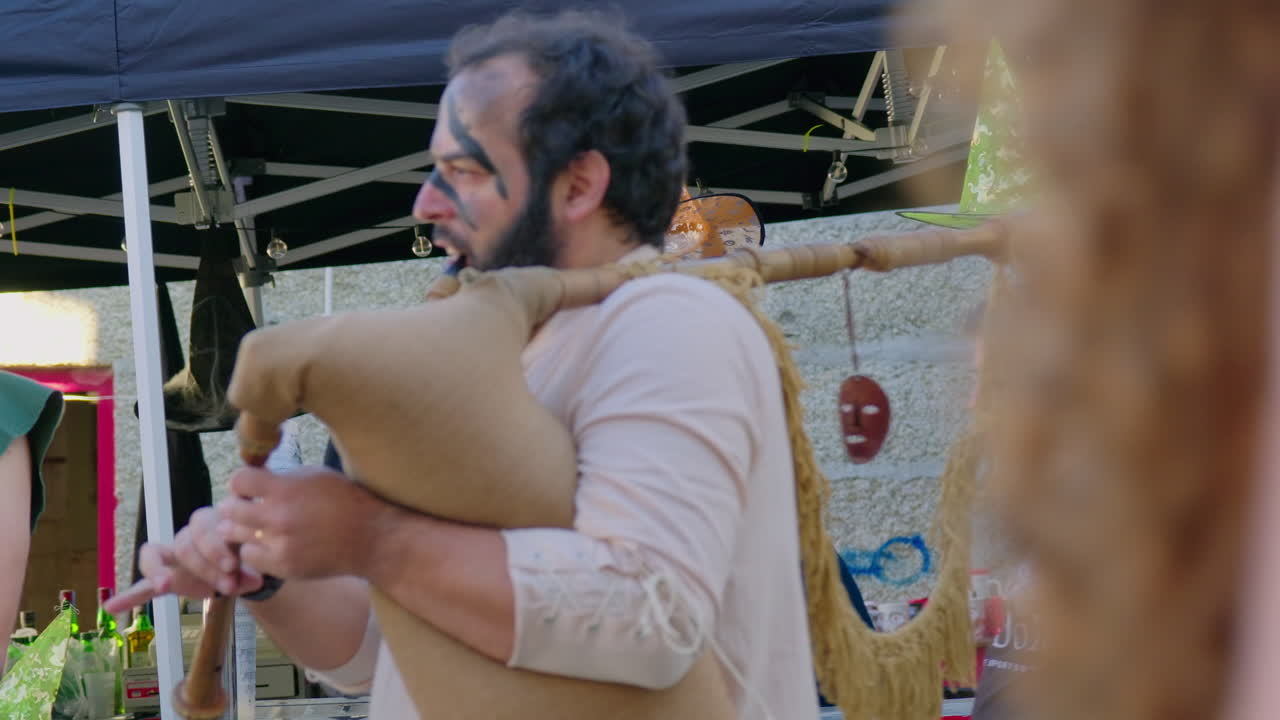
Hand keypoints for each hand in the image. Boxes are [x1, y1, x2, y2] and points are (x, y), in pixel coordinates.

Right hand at [106, 505, 263, 613]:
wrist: (243, 567)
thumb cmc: (246, 554)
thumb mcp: (253, 558)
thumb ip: (252, 568)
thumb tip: (255, 581)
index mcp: (208, 523)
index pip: (203, 529)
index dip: (216, 547)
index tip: (233, 567)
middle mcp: (186, 535)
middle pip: (184, 544)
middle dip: (205, 566)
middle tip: (228, 586)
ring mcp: (172, 557)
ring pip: (156, 555)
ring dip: (162, 573)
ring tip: (164, 585)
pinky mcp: (165, 578)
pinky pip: (142, 584)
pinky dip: (128, 596)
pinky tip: (111, 607)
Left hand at [218, 464, 397, 580]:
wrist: (370, 538)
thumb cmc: (345, 501)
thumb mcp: (316, 476)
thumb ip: (282, 477)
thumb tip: (255, 477)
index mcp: (286, 489)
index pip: (238, 480)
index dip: (241, 482)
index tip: (249, 487)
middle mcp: (278, 517)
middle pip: (230, 509)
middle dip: (236, 505)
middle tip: (246, 507)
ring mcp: (279, 544)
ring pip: (234, 534)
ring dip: (241, 529)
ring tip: (254, 526)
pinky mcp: (283, 566)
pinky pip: (249, 556)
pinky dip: (254, 549)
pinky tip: (268, 544)